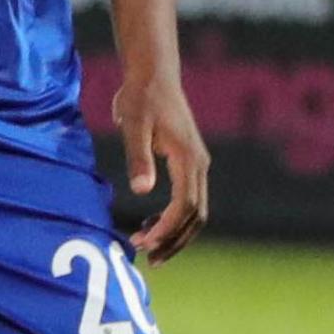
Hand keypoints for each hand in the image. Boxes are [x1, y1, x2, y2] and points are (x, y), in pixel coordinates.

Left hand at [114, 78, 209, 265]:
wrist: (154, 74)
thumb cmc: (141, 97)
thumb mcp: (134, 124)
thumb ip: (138, 157)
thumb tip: (142, 190)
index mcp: (188, 158)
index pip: (185, 205)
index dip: (167, 228)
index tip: (144, 243)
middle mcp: (199, 164)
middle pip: (197, 215)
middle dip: (174, 240)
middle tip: (148, 259)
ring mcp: (198, 164)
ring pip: (196, 211)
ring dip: (176, 233)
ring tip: (149, 249)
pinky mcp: (190, 163)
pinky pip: (190, 200)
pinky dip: (175, 219)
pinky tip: (152, 225)